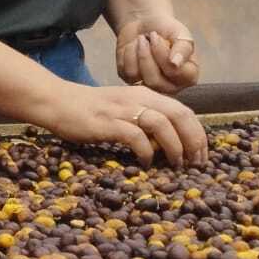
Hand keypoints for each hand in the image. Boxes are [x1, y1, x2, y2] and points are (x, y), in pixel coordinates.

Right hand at [48, 84, 207, 167]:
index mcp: (145, 95)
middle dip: (194, 140)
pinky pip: (136, 136)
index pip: (184, 111)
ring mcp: (122, 110)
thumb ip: (144, 119)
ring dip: (174, 146)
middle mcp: (138, 99)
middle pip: (179, 115)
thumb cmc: (90, 109)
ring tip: (176, 164)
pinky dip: (146, 152)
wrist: (56, 101)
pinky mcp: (107, 122)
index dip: (198, 133)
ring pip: (162, 124)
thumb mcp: (123, 108)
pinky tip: (146, 163)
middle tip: (196, 163)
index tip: (201, 154)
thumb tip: (168, 143)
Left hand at [115, 15, 198, 92]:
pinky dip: (127, 54)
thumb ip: (183, 49)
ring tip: (142, 40)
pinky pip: (125, 72)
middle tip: (148, 36)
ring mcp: (150, 85)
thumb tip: (175, 64)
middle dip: (146, 55)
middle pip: (154, 81)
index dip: (161, 54)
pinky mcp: (132, 80)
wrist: (145, 22)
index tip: (156, 36)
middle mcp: (170, 86)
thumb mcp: (180, 34)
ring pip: (137, 77)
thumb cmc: (167, 29)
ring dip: (137, 52)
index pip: (173, 72)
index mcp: (188, 77)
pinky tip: (134, 47)